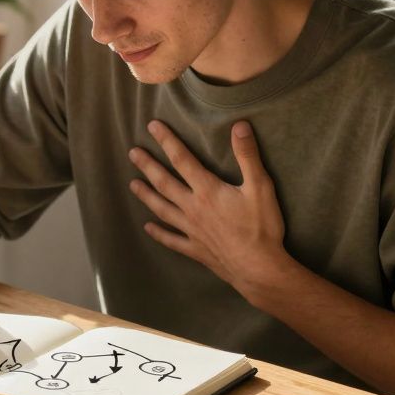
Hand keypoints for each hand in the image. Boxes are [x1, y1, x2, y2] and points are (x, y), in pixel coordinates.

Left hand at [128, 119, 291, 300]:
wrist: (258, 268)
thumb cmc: (261, 227)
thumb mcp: (260, 187)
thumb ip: (248, 155)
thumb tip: (240, 126)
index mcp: (207, 190)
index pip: (182, 159)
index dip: (167, 141)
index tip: (152, 126)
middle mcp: (193, 208)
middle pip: (164, 183)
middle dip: (148, 166)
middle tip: (133, 153)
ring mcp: (191, 230)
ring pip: (162, 209)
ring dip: (146, 196)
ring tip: (132, 185)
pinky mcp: (195, 249)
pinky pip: (172, 240)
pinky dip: (159, 233)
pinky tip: (148, 228)